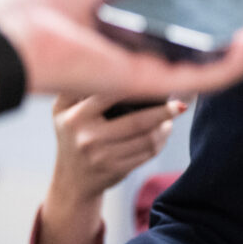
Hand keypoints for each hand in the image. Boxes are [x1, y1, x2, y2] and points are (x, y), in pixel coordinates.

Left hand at [0, 0, 242, 119]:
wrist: (6, 36)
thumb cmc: (33, 7)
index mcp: (125, 35)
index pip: (182, 34)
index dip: (217, 23)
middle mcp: (139, 58)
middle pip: (205, 54)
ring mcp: (145, 74)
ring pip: (212, 69)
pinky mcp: (147, 83)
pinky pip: (201, 77)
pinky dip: (236, 61)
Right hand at [37, 94, 186, 243]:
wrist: (72, 181)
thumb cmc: (71, 134)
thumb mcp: (61, 110)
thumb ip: (76, 86)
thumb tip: (109, 62)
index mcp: (75, 117)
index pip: (111, 95)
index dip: (138, 87)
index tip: (157, 80)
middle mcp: (87, 137)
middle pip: (137, 121)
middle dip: (164, 112)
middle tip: (181, 104)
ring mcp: (102, 157)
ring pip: (147, 139)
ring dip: (165, 128)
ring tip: (171, 119)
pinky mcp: (116, 170)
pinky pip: (148, 153)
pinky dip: (161, 142)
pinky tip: (164, 132)